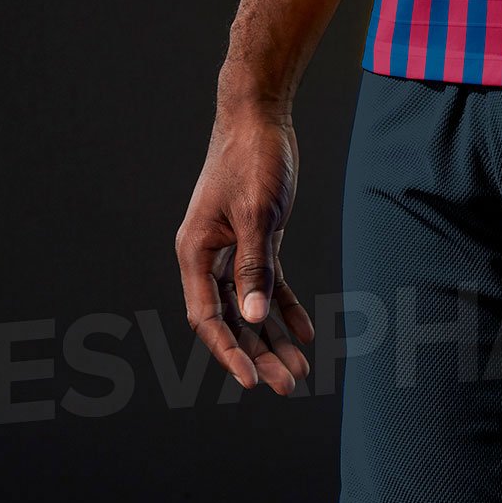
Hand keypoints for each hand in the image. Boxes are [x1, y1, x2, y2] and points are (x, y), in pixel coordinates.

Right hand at [175, 93, 314, 393]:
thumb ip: (253, 268)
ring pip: (251, 305)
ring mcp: (232, 249)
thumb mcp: (257, 215)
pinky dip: (286, 307)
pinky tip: (306, 333)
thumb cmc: (252, 159)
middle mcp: (208, 256)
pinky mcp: (255, 238)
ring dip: (273, 337)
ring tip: (300, 370)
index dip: (228, 352)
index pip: (207, 316)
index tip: (252, 381)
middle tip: (288, 386)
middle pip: (232, 318)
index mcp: (195, 252)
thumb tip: (253, 319)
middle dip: (258, 354)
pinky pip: (268, 282)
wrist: (258, 116)